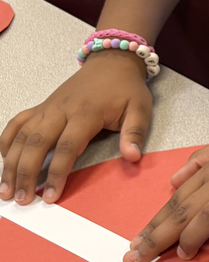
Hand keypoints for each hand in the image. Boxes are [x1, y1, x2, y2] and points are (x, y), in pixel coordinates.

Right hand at [0, 51, 150, 204]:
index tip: (51, 196)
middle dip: (26, 173)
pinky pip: (17, 122)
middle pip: (37, 143)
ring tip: (6, 190)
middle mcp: (61, 110)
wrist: (112, 62)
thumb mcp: (140, 107)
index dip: (57, 173)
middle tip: (22, 199)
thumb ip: (135, 132)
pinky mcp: (41, 105)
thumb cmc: (126, 88)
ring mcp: (48, 107)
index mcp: (86, 113)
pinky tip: (4, 159)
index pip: (67, 147)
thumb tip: (133, 157)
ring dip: (11, 163)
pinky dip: (7, 140)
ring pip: (22, 136)